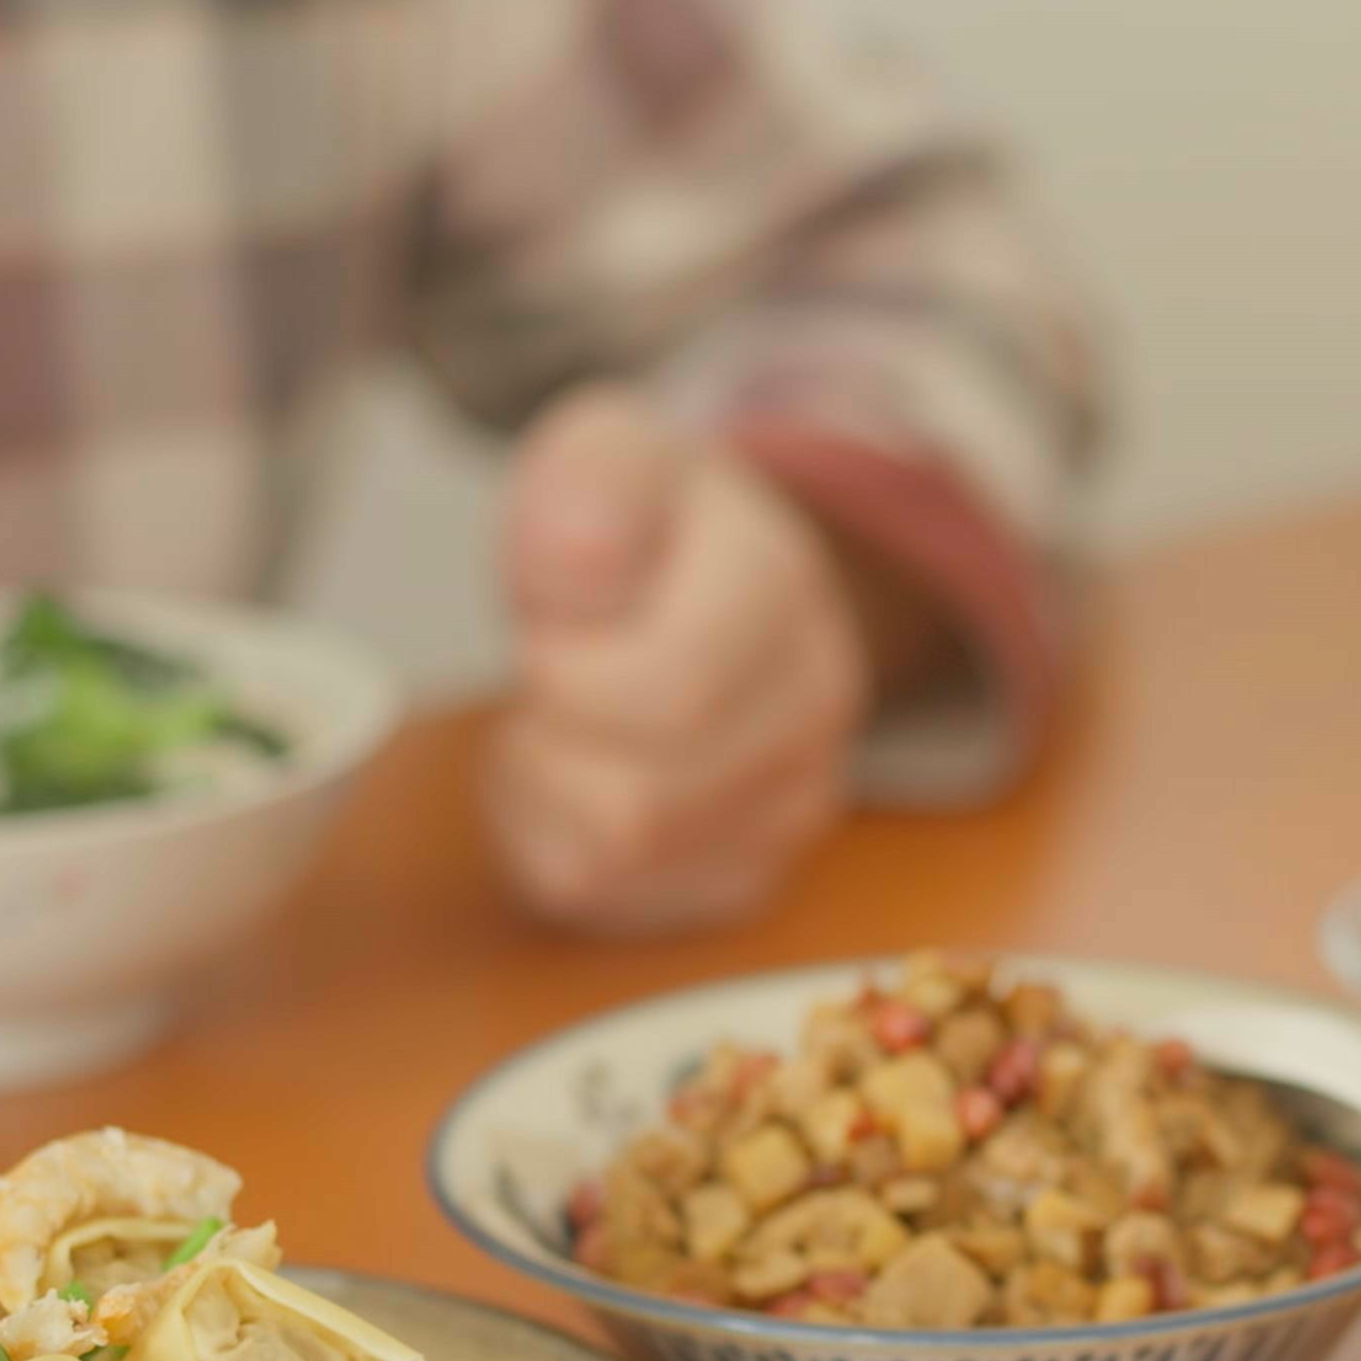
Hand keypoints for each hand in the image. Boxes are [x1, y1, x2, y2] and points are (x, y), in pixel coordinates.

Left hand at [486, 388, 869, 935]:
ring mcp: (797, 802)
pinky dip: (557, 846)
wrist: (692, 571)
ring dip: (546, 794)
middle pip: (635, 806)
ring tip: (561, 723)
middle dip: (549, 741)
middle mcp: (816, 702)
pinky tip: (578, 777)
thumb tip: (579, 557)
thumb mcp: (597, 457)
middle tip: (547, 682)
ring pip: (617, 863)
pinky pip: (612, 903)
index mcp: (779, 585)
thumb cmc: (630, 525)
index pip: (664, 696)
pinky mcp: (751, 875)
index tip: (544, 633)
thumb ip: (587, 483)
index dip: (559, 675)